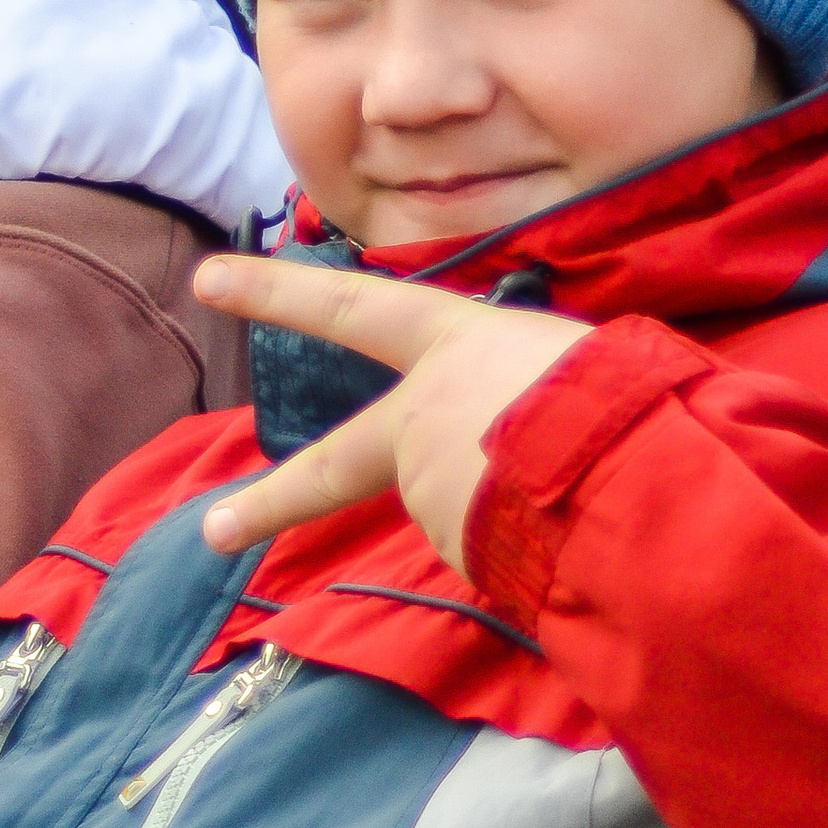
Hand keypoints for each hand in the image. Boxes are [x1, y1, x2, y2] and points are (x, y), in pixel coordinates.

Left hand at [194, 254, 587, 569]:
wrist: (620, 464)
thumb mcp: (576, 356)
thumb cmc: (615, 390)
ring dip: (510, 518)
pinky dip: (531, 547)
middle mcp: (424, 415)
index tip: (207, 279)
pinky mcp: (454, 549)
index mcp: (456, 344)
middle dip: (269, 501)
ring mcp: (430, 489)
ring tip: (585, 496)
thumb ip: (531, 385)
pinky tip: (576, 531)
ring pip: (466, 512)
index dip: (279, 293)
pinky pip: (498, 548)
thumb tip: (532, 426)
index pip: (354, 309)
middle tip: (215, 529)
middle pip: (333, 467)